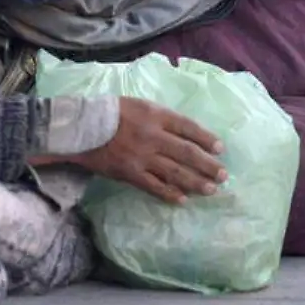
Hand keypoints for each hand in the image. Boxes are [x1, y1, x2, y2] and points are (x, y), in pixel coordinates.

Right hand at [74, 98, 226, 204]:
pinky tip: (183, 200)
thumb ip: (161, 118)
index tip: (220, 149)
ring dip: (196, 182)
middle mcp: (152, 136)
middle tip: (223, 175)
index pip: (188, 127)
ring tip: (211, 189)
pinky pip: (154, 186)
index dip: (206, 138)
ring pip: (175, 172)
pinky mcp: (130, 173)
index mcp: (155, 115)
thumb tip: (186, 134)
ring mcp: (141, 157)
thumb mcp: (139, 105)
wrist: (81, 128)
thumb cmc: (110, 112)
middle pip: (187, 152)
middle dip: (207, 165)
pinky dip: (170, 194)